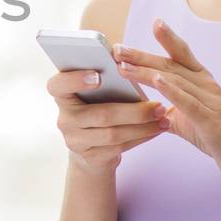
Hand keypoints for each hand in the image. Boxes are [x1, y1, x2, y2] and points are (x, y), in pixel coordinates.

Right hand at [46, 67, 169, 179]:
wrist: (91, 149)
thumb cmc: (97, 108)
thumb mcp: (94, 94)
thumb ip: (104, 80)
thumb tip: (128, 62)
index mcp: (61, 95)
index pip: (58, 85)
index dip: (75, 80)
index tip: (98, 76)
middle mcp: (64, 118)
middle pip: (100, 114)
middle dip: (134, 111)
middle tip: (159, 105)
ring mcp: (74, 140)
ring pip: (113, 134)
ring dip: (142, 126)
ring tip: (163, 118)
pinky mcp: (89, 157)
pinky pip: (119, 148)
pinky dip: (141, 138)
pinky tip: (156, 130)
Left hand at [111, 18, 220, 189]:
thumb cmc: (220, 137)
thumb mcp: (190, 119)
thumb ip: (170, 110)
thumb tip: (147, 109)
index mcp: (203, 82)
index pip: (182, 54)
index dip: (168, 38)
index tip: (153, 22)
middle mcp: (207, 85)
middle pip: (170, 64)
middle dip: (142, 56)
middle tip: (117, 48)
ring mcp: (211, 101)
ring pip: (174, 80)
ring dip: (147, 71)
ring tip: (123, 65)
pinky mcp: (211, 120)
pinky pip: (188, 102)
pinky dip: (171, 90)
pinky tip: (156, 81)